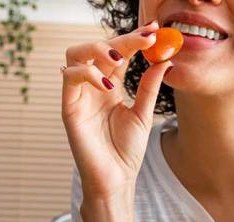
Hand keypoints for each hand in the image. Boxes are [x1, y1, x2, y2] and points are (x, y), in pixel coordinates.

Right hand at [61, 20, 171, 200]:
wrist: (116, 179)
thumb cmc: (126, 151)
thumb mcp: (143, 114)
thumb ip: (149, 87)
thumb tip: (165, 60)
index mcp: (110, 86)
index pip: (119, 53)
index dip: (134, 39)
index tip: (154, 30)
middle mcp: (93, 86)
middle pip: (98, 48)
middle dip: (121, 39)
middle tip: (145, 39)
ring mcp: (79, 95)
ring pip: (76, 54)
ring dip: (98, 49)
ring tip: (121, 58)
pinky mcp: (69, 107)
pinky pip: (70, 77)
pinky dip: (88, 74)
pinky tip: (108, 85)